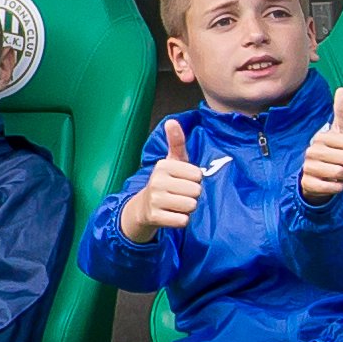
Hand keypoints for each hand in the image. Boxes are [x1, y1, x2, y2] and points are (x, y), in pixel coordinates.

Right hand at [121, 117, 204, 243]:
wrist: (144, 207)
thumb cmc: (165, 181)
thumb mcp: (172, 161)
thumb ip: (176, 142)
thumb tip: (172, 121)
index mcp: (163, 166)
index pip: (198, 175)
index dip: (194, 180)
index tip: (182, 181)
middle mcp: (157, 181)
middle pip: (196, 191)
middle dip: (192, 195)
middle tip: (179, 194)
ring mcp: (155, 200)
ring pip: (191, 206)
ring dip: (188, 208)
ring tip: (176, 204)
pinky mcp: (155, 217)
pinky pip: (183, 220)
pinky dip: (181, 220)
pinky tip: (172, 215)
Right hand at [298, 86, 342, 204]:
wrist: (315, 178)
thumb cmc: (331, 153)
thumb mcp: (338, 133)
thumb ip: (341, 112)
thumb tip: (342, 89)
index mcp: (320, 138)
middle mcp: (312, 151)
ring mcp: (308, 168)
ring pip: (341, 173)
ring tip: (341, 174)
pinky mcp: (309, 184)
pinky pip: (334, 187)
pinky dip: (340, 187)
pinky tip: (335, 183)